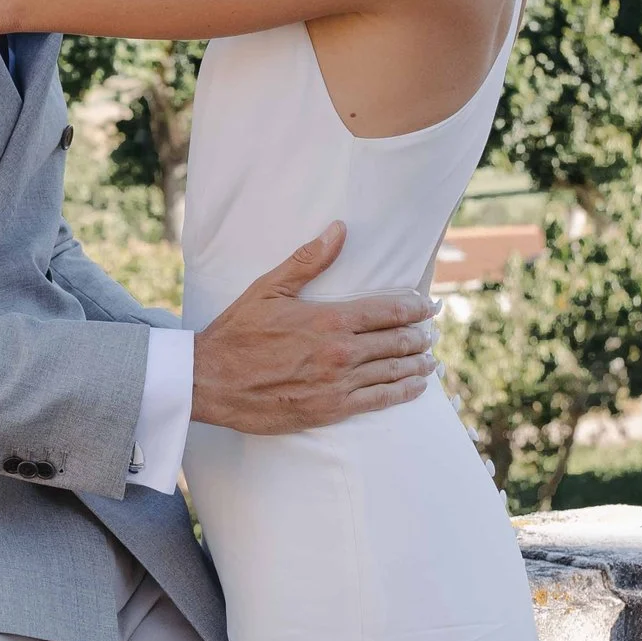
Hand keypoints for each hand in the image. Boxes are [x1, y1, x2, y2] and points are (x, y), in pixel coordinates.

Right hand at [189, 226, 434, 432]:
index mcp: (329, 319)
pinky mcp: (331, 410)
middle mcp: (341, 352)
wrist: (210, 382)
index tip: (428, 306)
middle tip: (431, 333)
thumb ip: (309, 260)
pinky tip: (415, 387)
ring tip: (429, 360)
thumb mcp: (269, 289)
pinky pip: (379, 401)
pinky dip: (403, 392)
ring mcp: (338, 384)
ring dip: (417, 364)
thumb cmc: (237, 333)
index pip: (388, 311)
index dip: (415, 308)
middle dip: (420, 336)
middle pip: (397, 342)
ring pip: (393, 372)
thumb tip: (339, 230)